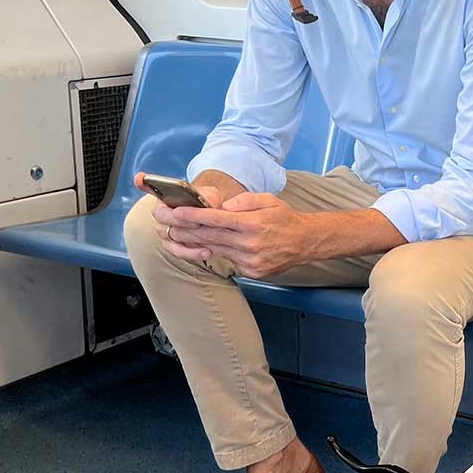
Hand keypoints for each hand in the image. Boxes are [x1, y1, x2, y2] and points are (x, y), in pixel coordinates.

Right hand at [135, 172, 224, 263]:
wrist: (211, 217)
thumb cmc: (207, 202)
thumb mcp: (210, 195)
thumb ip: (208, 197)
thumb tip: (209, 204)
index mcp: (164, 196)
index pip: (148, 186)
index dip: (143, 183)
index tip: (140, 178)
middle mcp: (159, 213)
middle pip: (162, 216)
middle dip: (179, 220)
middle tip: (196, 223)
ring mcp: (163, 230)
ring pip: (170, 236)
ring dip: (189, 240)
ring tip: (207, 244)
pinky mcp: (171, 245)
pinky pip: (178, 251)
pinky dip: (192, 253)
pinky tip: (207, 253)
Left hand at [165, 192, 313, 278]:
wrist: (306, 242)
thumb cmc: (285, 218)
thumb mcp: (269, 200)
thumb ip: (244, 201)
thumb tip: (223, 207)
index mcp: (252, 224)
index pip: (216, 219)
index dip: (193, 216)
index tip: (176, 212)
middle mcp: (250, 244)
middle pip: (210, 236)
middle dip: (186, 229)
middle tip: (167, 224)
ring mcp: (250, 260)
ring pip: (216, 250)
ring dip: (195, 243)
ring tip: (177, 235)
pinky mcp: (252, 271)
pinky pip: (228, 260)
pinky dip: (216, 252)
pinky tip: (205, 247)